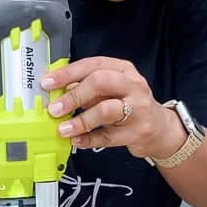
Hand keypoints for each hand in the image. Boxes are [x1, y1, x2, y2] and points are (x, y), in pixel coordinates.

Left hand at [41, 57, 185, 159]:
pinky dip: (89, 139)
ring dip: (80, 120)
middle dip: (73, 96)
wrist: (159, 128)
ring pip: (105, 110)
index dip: (67, 74)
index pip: (92, 65)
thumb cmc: (129, 104)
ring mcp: (137, 109)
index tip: (47, 83)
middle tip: (54, 109)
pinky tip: (76, 140)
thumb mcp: (112, 88)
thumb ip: (88, 86)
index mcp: (123, 70)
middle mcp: (133, 86)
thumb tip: (56, 91)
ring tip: (63, 129)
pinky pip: (108, 137)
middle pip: (100, 83)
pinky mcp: (137, 132)